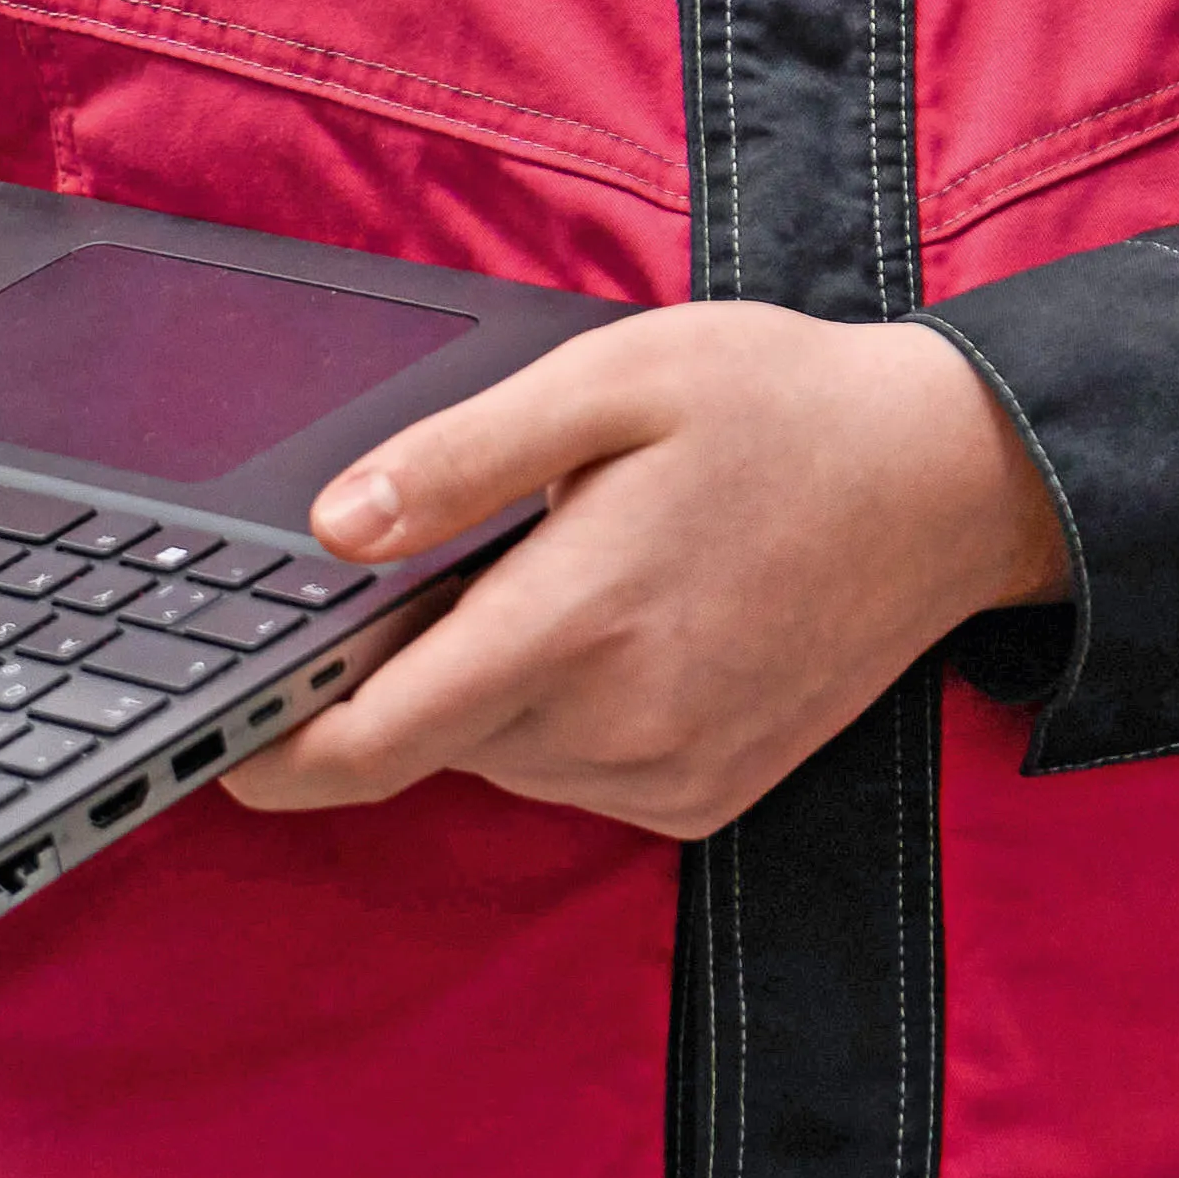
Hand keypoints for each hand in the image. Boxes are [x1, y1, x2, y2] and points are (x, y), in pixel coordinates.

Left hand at [230, 309, 1076, 842]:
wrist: (953, 482)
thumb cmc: (784, 409)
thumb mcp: (612, 380)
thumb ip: (460, 458)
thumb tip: (331, 527)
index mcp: (579, 621)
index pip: (374, 741)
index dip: (275, 753)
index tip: (224, 741)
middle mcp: (620, 724)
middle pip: (431, 745)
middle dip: (404, 677)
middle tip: (457, 565)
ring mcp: (671, 775)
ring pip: (502, 763)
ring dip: (488, 695)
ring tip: (567, 575)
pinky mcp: (707, 797)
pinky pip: (578, 778)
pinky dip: (562, 720)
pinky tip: (625, 628)